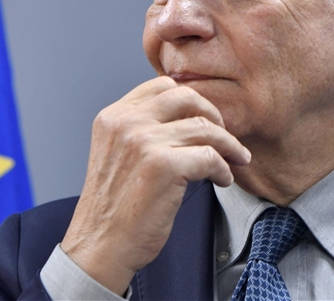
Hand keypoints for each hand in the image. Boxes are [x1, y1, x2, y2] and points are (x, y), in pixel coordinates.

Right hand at [59, 76, 250, 294]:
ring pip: (204, 127)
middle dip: (213, 115)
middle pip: (187, 98)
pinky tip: (222, 180)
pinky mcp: (164, 166)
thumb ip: (140, 130)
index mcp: (113, 117)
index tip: (206, 120)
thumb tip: (187, 118)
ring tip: (233, 161)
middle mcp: (126, 123)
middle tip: (225, 137)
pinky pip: (210, 156)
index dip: (192, 102)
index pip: (162, 87)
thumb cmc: (113, 208)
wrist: (100, 246)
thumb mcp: (117, 154)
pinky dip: (223, 169)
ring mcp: (144, 141)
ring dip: (227, 145)